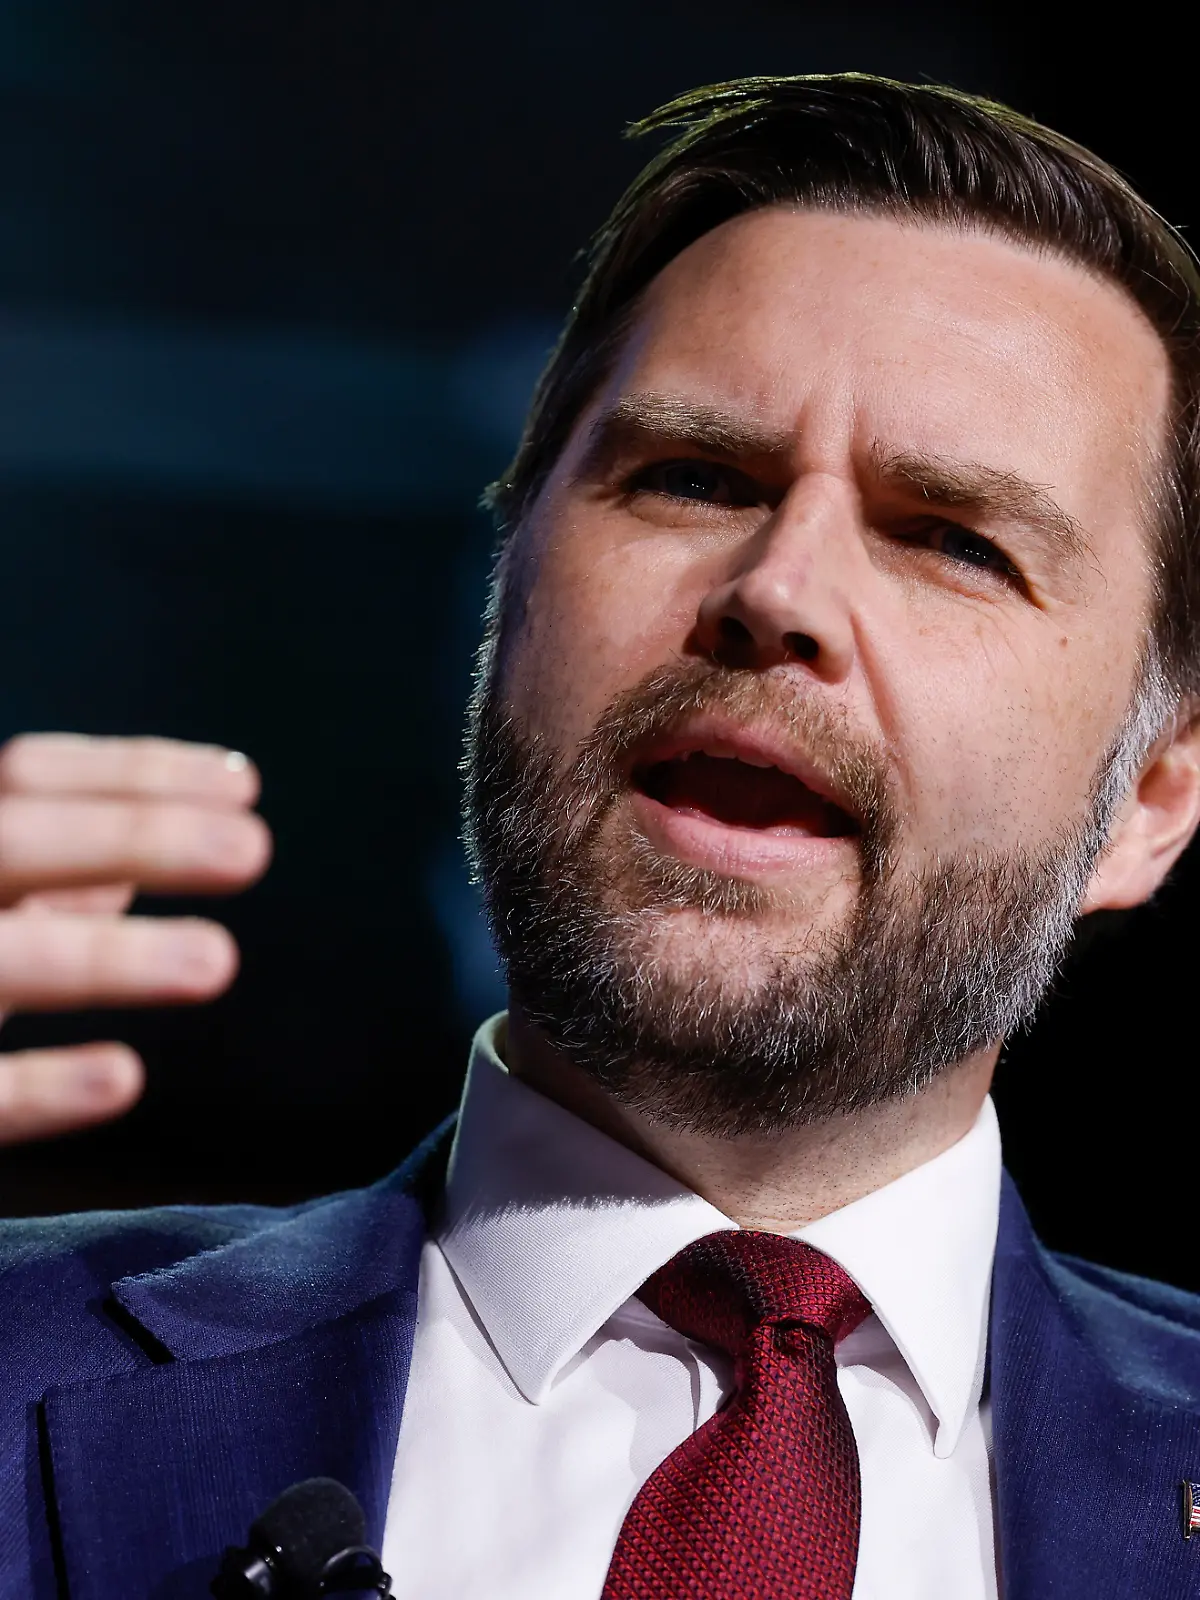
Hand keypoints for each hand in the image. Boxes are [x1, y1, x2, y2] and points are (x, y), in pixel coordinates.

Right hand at [0, 734, 270, 1144]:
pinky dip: (35, 1089)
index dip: (133, 772)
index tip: (243, 785)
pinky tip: (121, 1079)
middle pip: (4, 840)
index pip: (22, 777)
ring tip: (217, 961)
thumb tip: (131, 867)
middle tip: (251, 849)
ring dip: (102, 955)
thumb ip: (33, 887)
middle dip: (130, 831)